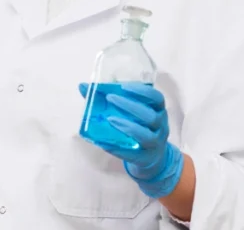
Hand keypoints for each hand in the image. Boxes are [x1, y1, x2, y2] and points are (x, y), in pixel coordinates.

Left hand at [78, 82, 184, 198]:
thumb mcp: (129, 112)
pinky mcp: (145, 158)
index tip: (123, 86)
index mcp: (157, 110)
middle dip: (130, 106)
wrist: (150, 157)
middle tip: (110, 98)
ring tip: (109, 119)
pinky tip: (104, 142)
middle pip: (150, 116)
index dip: (142, 91)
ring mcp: (154, 143)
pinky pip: (133, 154)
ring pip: (145, 135)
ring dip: (127, 126)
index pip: (156, 97)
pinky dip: (118, 148)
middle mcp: (160, 126)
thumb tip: (83, 86)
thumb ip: (109, 98)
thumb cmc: (137, 127)